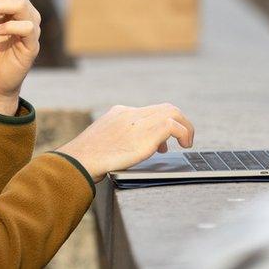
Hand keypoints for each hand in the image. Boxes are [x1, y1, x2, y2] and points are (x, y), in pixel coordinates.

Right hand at [56, 104, 193, 181]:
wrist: (80, 160)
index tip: (162, 144)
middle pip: (164, 108)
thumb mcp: (102, 142)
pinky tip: (184, 144)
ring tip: (187, 142)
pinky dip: (183, 133)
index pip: (148, 111)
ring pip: (172, 112)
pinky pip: (173, 125)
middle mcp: (130, 113)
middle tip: (184, 139)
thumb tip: (128, 150)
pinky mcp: (146, 133)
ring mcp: (138, 121)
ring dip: (185, 127)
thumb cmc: (87, 159)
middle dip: (179, 121)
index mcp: (119, 113)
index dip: (161, 124)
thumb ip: (117, 140)